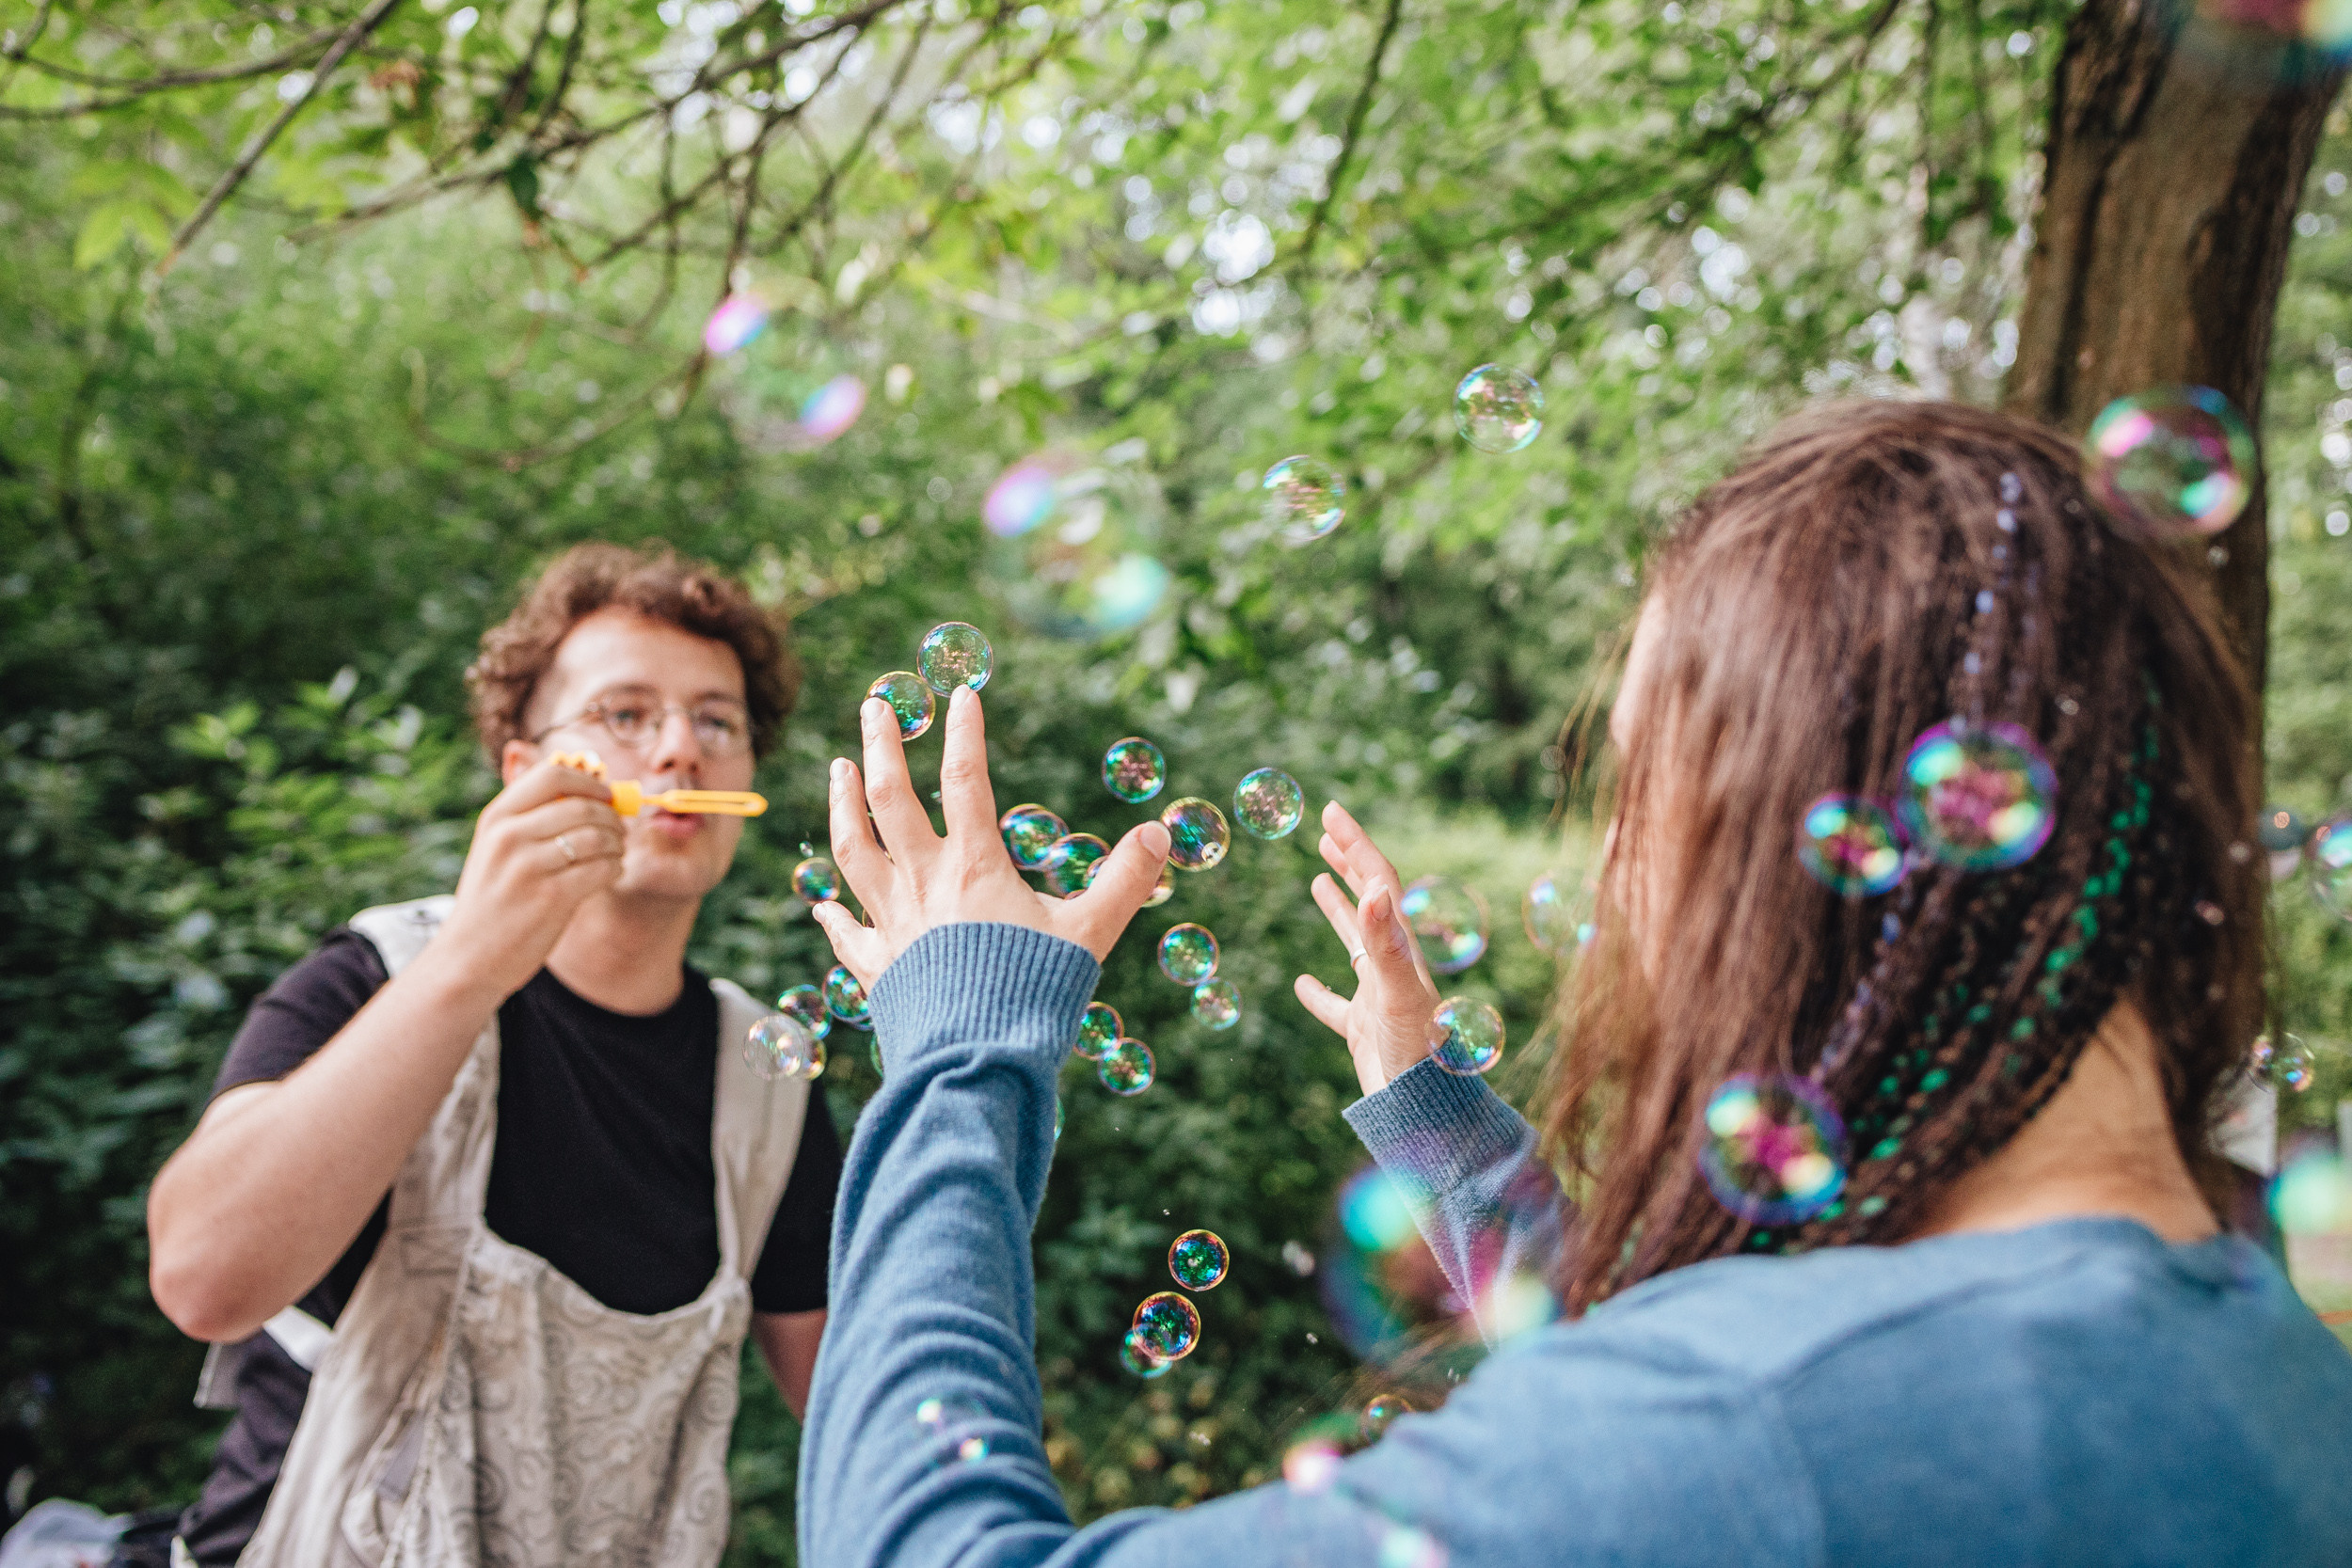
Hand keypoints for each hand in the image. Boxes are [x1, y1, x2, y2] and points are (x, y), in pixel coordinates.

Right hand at [423, 756, 625, 1002]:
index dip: (590, 782)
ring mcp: (528, 866)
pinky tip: (609, 873)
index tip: (606, 796)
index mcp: (497, 817)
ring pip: (597, 837)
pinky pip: (602, 868)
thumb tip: (595, 790)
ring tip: (615, 853)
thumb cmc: (494, 899)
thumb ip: (533, 819)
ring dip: (617, 844)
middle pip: (582, 806)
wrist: (468, 957)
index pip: (552, 775)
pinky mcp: (551, 896)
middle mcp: (509, 836)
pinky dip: (614, 868)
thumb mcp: (497, 849)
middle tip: (619, 831)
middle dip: (611, 817)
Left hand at [812, 686, 1170, 984]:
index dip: (965, 732)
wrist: (975, 1059)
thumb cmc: (1034, 995)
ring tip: (836, 769)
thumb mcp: (1090, 933)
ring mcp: (891, 922)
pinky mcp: (875, 966)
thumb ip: (1124, 881)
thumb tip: (1161, 835)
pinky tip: (820, 904)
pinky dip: (832, 914)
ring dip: (842, 803)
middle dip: (881, 744)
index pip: (967, 780)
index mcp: (974, 866)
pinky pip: (845, 931)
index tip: (961, 695)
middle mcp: (923, 883)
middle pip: (890, 797)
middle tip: (875, 705)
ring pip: (853, 848)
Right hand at [1293, 801, 1441, 1095]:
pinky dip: (1318, 992)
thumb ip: (1385, 943)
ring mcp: (1378, 997)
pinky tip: (1303, 984)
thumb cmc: (1418, 1054)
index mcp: (1401, 949)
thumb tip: (1376, 887)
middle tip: (1327, 830)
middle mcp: (1392, 966)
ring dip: (1338, 909)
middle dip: (1349, 862)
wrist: (1427, 1114)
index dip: (1356, 843)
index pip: (1378, 881)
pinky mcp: (1365, 1031)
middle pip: (1370, 901)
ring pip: (1355, 944)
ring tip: (1318, 880)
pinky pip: (1337, 1006)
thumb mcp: (1398, 993)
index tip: (1332, 811)